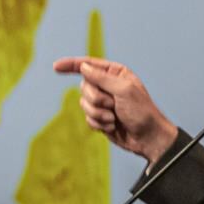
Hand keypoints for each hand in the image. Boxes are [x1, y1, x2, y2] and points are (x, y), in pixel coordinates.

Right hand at [52, 56, 177, 164]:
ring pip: (84, 104)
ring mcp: (103, 103)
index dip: (71, 65)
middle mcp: (107, 86)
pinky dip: (99, 123)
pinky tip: (113, 126)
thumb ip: (102, 77)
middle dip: (97, 99)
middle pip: (84, 87)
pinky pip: (88, 118)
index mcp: (115, 73)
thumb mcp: (124, 90)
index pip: (88, 65)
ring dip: (99, 113)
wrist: (148, 138)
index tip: (56, 66)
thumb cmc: (142, 111)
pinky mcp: (100, 118)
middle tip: (113, 105)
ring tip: (115, 117)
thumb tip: (83, 66)